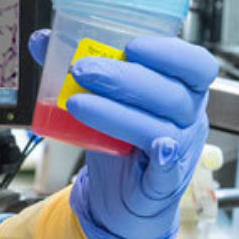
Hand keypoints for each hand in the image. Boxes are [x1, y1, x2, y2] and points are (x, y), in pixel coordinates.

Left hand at [28, 29, 218, 238]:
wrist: (121, 198)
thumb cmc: (120, 141)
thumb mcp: (104, 101)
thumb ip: (78, 69)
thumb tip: (42, 41)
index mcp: (182, 91)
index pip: (196, 66)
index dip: (170, 53)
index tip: (132, 45)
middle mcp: (189, 119)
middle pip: (171, 94)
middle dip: (124, 78)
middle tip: (81, 69)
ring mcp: (181, 151)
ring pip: (160, 128)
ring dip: (117, 112)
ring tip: (75, 102)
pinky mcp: (166, 182)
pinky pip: (166, 167)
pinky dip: (159, 155)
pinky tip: (145, 146)